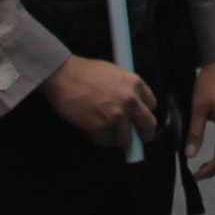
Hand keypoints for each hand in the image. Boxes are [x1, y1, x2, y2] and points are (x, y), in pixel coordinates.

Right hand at [45, 54, 159, 149]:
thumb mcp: (114, 73)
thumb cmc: (84, 72)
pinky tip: (92, 129)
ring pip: (126, 140)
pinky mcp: (100, 126)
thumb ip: (126, 88)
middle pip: (148, 126)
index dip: (144, 115)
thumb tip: (131, 106)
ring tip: (106, 132)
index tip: (139, 121)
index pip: (151, 106)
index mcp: (135, 84)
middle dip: (142, 135)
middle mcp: (130, 100)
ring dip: (116, 139)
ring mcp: (116, 115)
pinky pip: (105, 142)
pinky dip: (99, 139)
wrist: (63, 74)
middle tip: (134, 139)